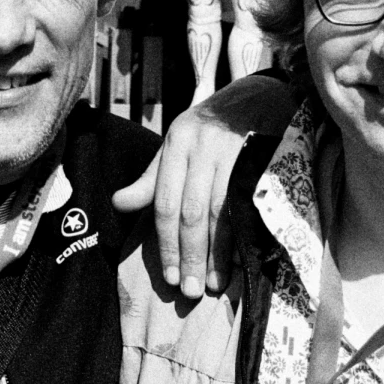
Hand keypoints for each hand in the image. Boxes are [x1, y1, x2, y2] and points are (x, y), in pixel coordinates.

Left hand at [112, 74, 295, 296]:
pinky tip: (243, 258)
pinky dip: (245, 234)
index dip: (166, 244)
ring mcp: (235, 149)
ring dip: (219, 252)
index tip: (170, 277)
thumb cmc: (214, 125)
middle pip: (192, 212)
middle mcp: (203, 144)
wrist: (263, 93)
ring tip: (216, 282)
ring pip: (221, 210)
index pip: (166, 204)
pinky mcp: (263, 155)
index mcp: (178, 142)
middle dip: (191, 255)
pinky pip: (250, 203)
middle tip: (192, 290)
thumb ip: (153, 177)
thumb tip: (120, 204)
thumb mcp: (178, 143)